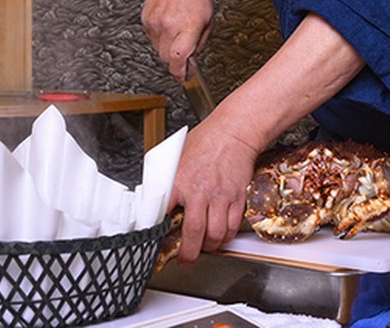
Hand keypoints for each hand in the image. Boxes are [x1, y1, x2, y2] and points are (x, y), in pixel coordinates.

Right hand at [140, 0, 213, 80]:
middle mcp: (169, 24)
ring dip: (168, 48)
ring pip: (159, 50)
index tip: (185, 76)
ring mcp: (155, 22)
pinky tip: (170, 24)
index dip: (181, 72)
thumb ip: (200, 42)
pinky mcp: (145, 19)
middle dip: (177, 61)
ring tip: (179, 31)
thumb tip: (191, 60)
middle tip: (187, 54)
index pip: (179, 58)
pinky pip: (152, 39)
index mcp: (188, 24)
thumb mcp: (209, 17)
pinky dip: (161, 38)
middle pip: (167, 58)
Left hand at [168, 114, 257, 262]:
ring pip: (215, 235)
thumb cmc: (205, 140)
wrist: (233, 132)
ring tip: (205, 246)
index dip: (158, 235)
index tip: (156, 246)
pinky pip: (232, 226)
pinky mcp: (237, 197)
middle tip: (186, 259)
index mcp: (178, 181)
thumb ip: (165, 178)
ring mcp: (220, 196)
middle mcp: (199, 192)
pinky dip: (226, 235)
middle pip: (193, 234)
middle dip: (188, 253)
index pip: (162, 216)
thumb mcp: (175, 156)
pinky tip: (221, 233)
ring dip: (209, 246)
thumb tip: (152, 193)